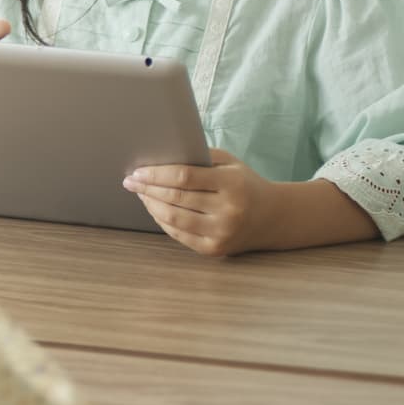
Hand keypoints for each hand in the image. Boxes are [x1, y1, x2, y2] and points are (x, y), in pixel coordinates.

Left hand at [124, 149, 271, 256]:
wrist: (273, 217)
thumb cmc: (243, 184)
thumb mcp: (229, 163)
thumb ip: (198, 157)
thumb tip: (159, 155)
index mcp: (232, 184)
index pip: (184, 177)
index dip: (155, 174)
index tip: (136, 171)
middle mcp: (229, 210)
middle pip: (175, 198)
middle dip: (147, 188)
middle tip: (130, 181)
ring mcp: (222, 233)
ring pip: (173, 218)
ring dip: (150, 205)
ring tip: (141, 194)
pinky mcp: (214, 249)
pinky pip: (178, 235)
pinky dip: (161, 220)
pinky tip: (154, 208)